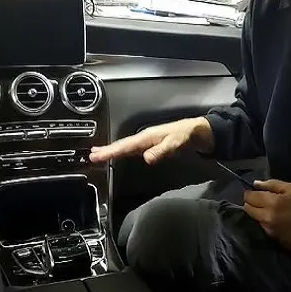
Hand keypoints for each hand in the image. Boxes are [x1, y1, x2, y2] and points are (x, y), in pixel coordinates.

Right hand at [89, 117, 213, 164]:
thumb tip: (146, 158)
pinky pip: (133, 149)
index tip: (96, 155)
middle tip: (92, 155)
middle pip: (122, 145)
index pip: (125, 146)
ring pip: (126, 146)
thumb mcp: (176, 143)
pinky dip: (123, 152)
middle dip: (107, 150)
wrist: (198, 132)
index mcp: (147, 137)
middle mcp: (145, 138)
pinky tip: (120, 155)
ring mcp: (148, 141)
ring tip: (99, 154)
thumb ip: (162, 151)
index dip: (110, 151)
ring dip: (113, 150)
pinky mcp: (152, 145)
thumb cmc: (187, 135)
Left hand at [243, 179, 290, 253]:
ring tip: (267, 209)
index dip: (250, 193)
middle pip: (247, 207)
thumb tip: (255, 184)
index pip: (249, 196)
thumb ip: (272, 184)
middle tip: (259, 200)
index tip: (255, 192)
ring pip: (252, 217)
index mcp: (272, 202)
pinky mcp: (269, 236)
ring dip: (256, 212)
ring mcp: (266, 227)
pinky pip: (260, 225)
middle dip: (251, 202)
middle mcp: (266, 216)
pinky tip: (273, 219)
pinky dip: (263, 220)